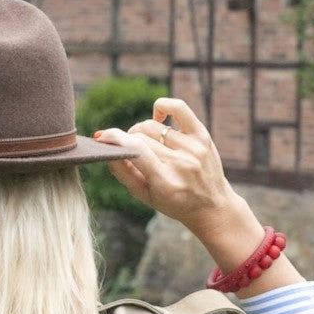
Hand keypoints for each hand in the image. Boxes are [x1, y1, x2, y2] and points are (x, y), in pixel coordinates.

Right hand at [96, 98, 303, 296]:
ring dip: (140, 131)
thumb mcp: (144, 196)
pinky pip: (178, 108)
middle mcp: (181, 162)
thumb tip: (106, 150)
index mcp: (165, 181)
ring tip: (143, 143)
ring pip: (153, 126)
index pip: (135, 149)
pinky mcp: (203, 135)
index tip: (101, 137)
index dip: (114, 139)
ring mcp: (194, 147)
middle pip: (141, 137)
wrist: (211, 206)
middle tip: (127, 150)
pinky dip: (162, 107)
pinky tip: (157, 117)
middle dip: (127, 140)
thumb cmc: (174, 203)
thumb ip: (123, 173)